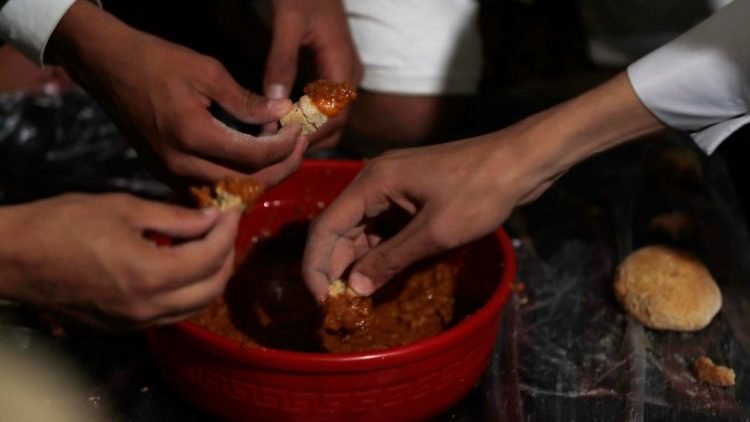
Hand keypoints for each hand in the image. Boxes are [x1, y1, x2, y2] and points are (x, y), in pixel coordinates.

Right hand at [0, 194, 240, 329]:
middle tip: (223, 228)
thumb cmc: (64, 223)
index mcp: (150, 274)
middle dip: (227, 255)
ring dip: (211, 276)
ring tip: (208, 245)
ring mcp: (136, 323)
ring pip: (196, 306)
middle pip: (213, 288)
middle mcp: (149, 307)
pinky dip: (188, 291)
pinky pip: (172, 313)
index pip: (211, 256)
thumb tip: (213, 217)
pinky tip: (180, 265)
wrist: (14, 259)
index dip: (228, 230)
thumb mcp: (124, 208)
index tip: (231, 209)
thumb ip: (176, 217)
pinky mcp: (124, 328)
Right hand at [47, 1, 303, 186]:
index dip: (284, 146)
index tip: (300, 129)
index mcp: (192, 136)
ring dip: (261, 178)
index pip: (254, 157)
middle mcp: (181, 165)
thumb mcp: (207, 71)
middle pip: (247, 184)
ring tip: (282, 153)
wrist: (108, 69)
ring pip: (230, 194)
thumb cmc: (156, 62)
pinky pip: (211, 192)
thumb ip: (246, 100)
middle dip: (281, 167)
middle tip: (300, 144)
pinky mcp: (165, 176)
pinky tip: (252, 162)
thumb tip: (282, 112)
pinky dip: (237, 182)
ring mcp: (171, 175)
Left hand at [264, 0, 361, 148]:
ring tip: (281, 142)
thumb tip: (274, 102)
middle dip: (311, 138)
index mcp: (343, 65)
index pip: (334, 114)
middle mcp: (350, 75)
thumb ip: (281, 61)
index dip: (311, 133)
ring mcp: (344, 74)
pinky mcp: (334, 72)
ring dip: (310, 132)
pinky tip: (287, 123)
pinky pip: (327, 105)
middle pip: (338, 122)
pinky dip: (309, 119)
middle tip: (279, 151)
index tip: (284, 143)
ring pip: (334, 117)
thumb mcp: (287, 21)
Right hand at [302, 73, 665, 298]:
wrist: (521, 160)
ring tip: (358, 299)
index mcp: (373, 182)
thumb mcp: (435, 232)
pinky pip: (384, 227)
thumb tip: (355, 288)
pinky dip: (380, 252)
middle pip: (339, 228)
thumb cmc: (480, 192)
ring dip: (358, 262)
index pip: (325, 227)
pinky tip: (381, 276)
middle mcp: (375, 181)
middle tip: (340, 307)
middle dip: (335, 267)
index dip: (317, 267)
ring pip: (361, 229)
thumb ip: (391, 259)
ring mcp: (394, 188)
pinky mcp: (411, 196)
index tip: (323, 302)